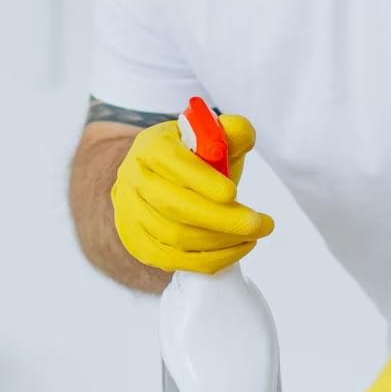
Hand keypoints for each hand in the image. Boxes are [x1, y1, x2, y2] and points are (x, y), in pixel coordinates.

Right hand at [111, 114, 271, 273]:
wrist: (160, 181)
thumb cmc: (193, 159)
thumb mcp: (211, 138)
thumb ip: (231, 131)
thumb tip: (241, 132)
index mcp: (151, 146)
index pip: (171, 162)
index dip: (201, 180)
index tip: (233, 193)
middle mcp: (134, 178)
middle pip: (174, 206)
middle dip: (221, 219)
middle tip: (260, 224)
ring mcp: (130, 213)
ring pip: (174, 237)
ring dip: (220, 241)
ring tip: (252, 235)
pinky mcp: (136, 242)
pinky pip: (172, 260)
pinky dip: (209, 260)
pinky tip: (236, 249)